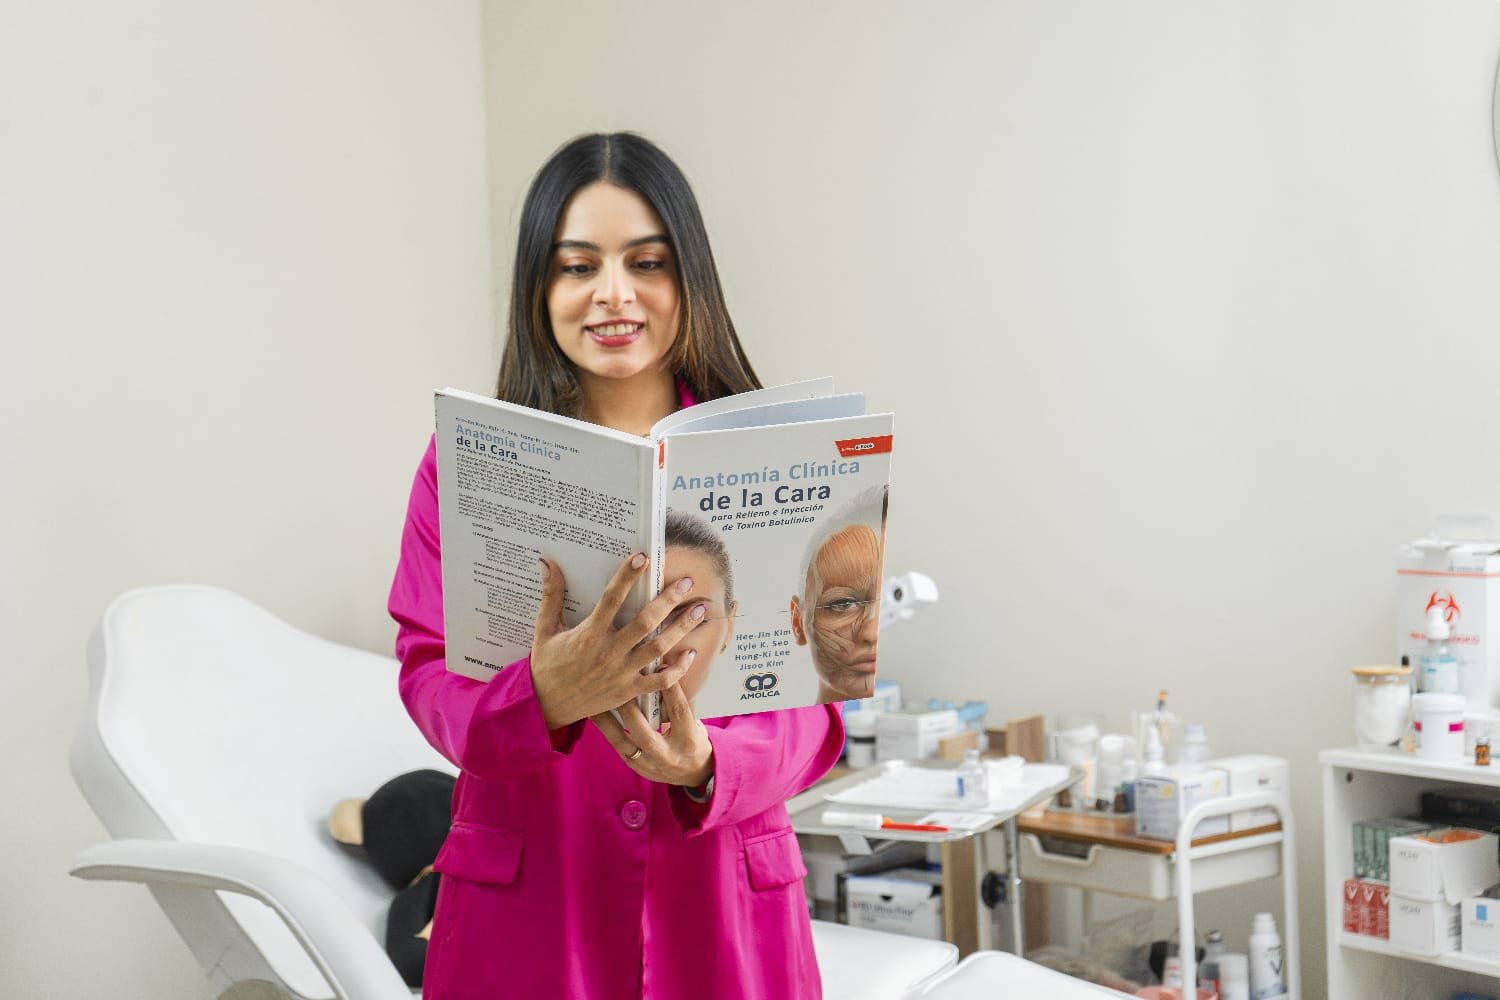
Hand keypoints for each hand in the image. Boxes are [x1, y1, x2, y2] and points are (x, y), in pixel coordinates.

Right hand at [530, 552, 707, 730]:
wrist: (546, 706)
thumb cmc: (546, 665)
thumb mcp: (545, 629)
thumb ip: (551, 595)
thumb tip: (547, 562)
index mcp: (588, 633)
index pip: (611, 598)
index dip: (627, 576)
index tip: (643, 556)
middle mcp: (608, 652)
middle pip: (645, 622)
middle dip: (669, 599)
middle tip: (687, 581)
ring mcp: (620, 673)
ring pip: (658, 648)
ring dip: (681, 629)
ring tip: (700, 610)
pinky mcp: (627, 692)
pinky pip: (659, 682)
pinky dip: (677, 670)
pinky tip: (690, 653)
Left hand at [592, 671, 713, 787]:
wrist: (692, 772)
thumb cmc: (692, 739)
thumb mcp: (694, 722)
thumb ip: (677, 703)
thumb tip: (663, 672)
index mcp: (689, 741)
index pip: (679, 712)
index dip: (670, 689)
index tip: (661, 665)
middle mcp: (669, 756)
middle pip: (646, 733)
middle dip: (630, 708)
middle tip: (617, 684)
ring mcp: (650, 764)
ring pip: (624, 743)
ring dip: (607, 721)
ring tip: (594, 702)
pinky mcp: (635, 766)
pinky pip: (616, 746)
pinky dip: (605, 728)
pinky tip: (593, 714)